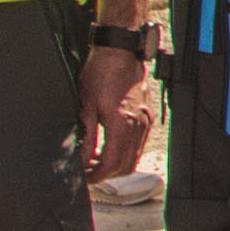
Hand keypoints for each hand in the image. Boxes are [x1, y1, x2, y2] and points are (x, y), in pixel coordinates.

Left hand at [80, 44, 155, 185]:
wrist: (119, 53)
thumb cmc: (101, 73)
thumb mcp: (86, 106)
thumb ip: (86, 136)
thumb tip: (81, 157)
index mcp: (122, 125)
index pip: (111, 164)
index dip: (97, 175)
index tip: (86, 178)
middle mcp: (138, 126)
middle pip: (126, 166)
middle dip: (107, 173)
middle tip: (89, 171)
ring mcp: (146, 121)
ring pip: (134, 157)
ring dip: (116, 163)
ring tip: (97, 159)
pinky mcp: (148, 116)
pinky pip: (139, 144)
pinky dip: (125, 151)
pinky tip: (109, 146)